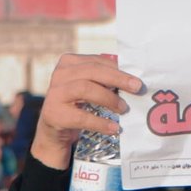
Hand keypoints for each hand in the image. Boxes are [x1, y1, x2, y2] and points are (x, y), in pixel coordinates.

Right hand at [32, 54, 142, 170]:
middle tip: (137, 88)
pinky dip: (100, 123)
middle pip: (92, 71)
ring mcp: (55, 93)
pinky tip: (114, 128)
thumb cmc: (78, 103)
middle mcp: (60, 74)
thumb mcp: (89, 86)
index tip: (137, 79)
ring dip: (109, 99)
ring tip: (124, 109)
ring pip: (85, 89)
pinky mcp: (54, 114)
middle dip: (117, 79)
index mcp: (69, 62)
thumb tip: (133, 79)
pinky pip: (81, 116)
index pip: (97, 61)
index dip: (118, 69)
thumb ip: (105, 78)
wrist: (55, 129)